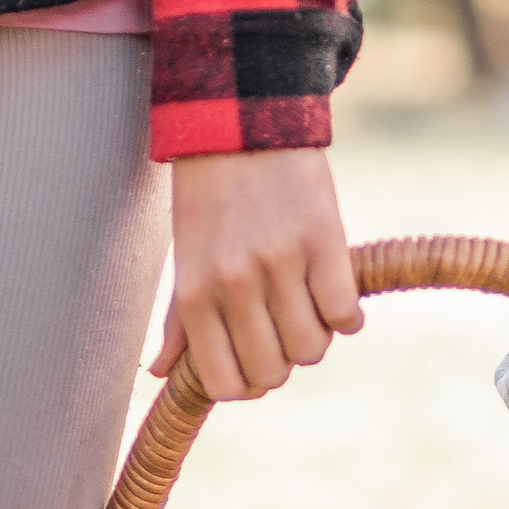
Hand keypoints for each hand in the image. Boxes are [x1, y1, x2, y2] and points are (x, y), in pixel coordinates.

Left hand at [149, 148, 363, 399]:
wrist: (244, 123)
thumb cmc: (210, 197)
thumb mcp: (186, 255)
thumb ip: (178, 320)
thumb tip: (161, 373)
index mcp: (196, 294)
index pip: (227, 383)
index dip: (248, 385)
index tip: (257, 363)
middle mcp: (235, 285)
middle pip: (274, 373)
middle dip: (283, 362)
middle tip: (284, 331)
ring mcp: (281, 264)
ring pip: (312, 349)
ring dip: (316, 337)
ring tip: (308, 306)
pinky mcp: (323, 241)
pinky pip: (344, 315)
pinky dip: (347, 315)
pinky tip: (335, 292)